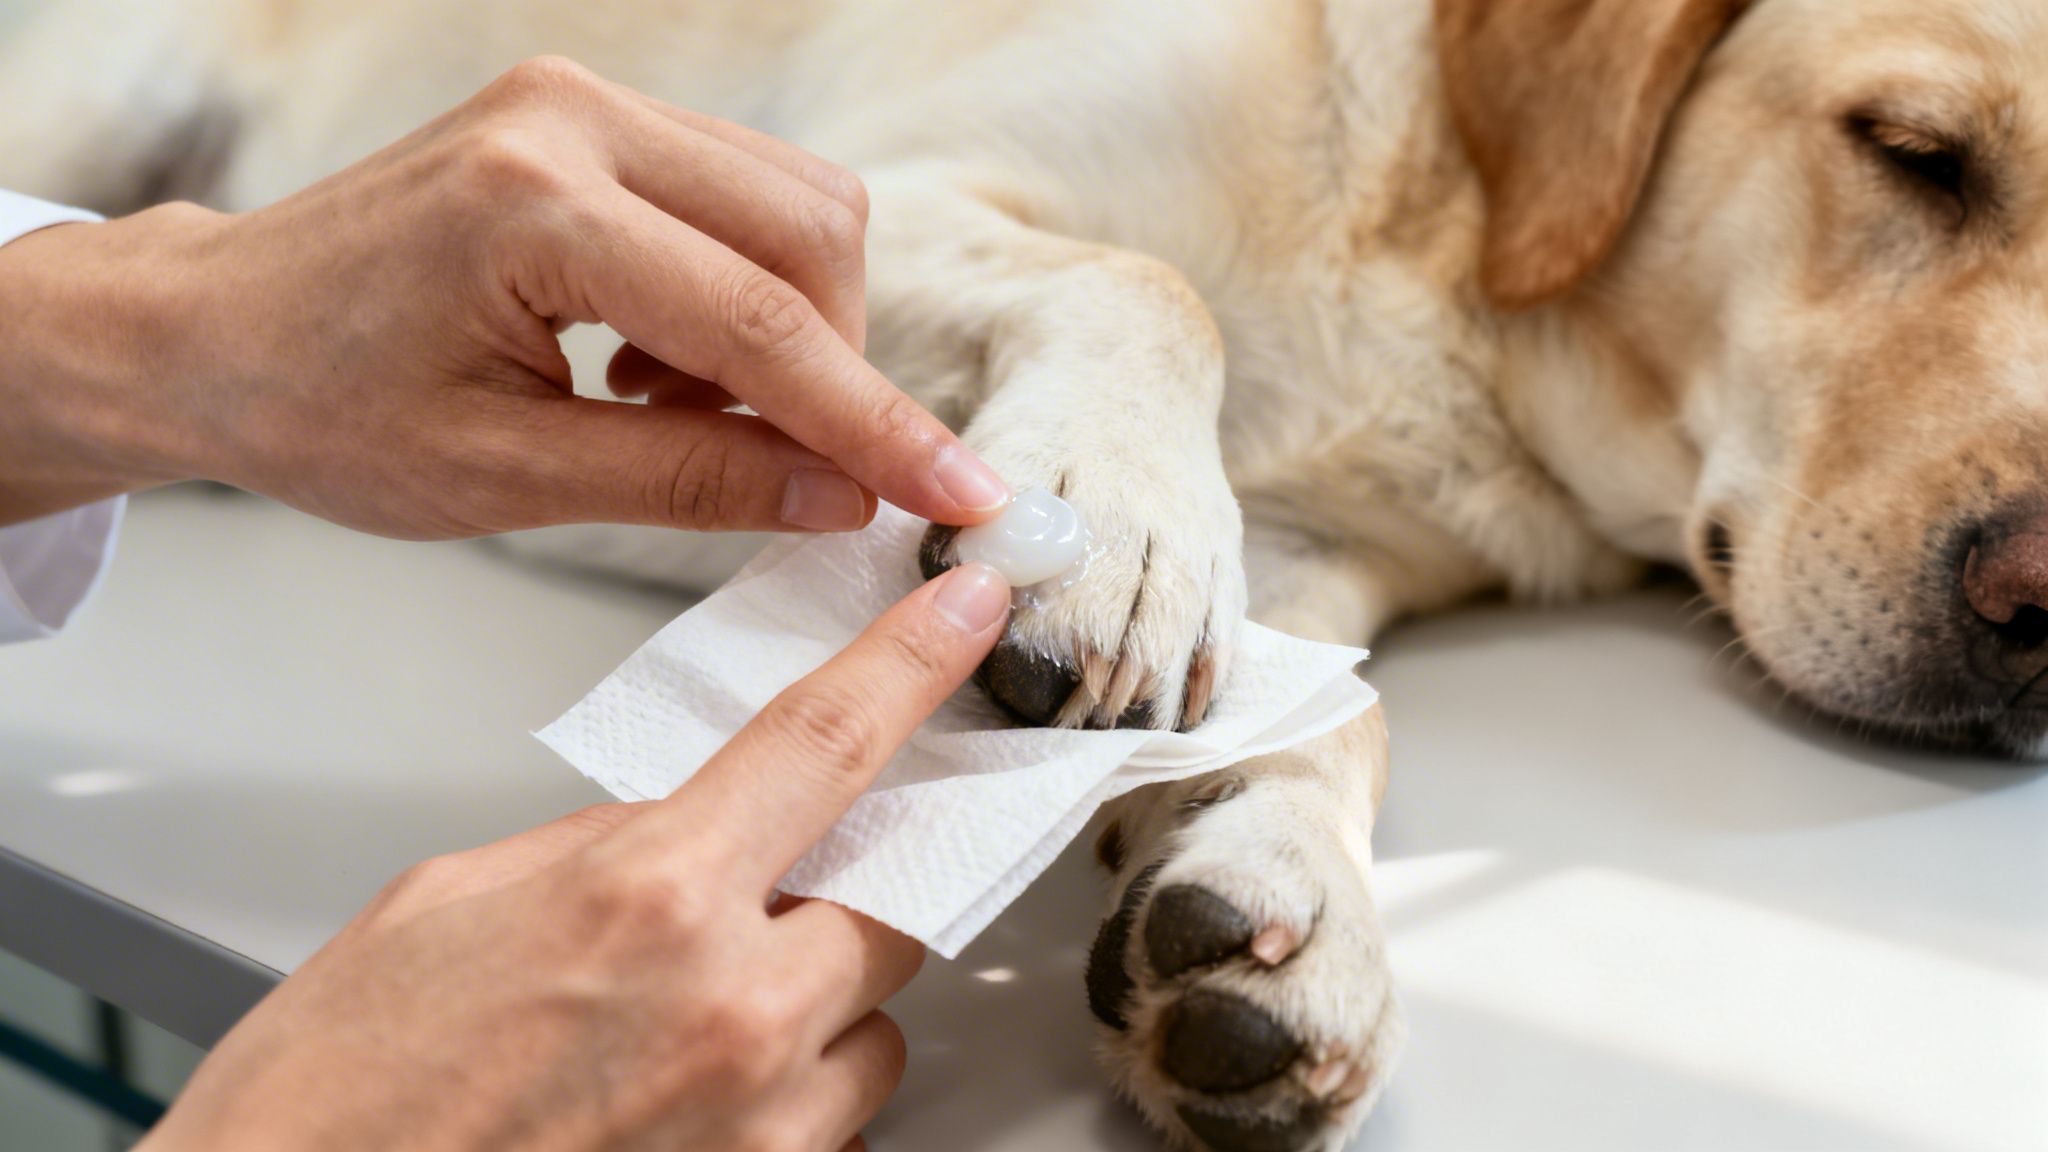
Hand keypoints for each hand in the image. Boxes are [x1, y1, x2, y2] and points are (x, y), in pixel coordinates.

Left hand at [0, 56, 1009, 535]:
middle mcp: (570, 120)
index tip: (958, 495)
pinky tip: (661, 371)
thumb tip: (840, 499)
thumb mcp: (505, 479)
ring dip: (789, 332)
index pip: (762, 321)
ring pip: (793, 205)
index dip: (874, 423)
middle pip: (810, 231)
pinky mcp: (590, 119)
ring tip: (687, 421)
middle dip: (834, 370)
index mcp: (534, 206)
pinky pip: (738, 199)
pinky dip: (744, 297)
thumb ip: (688, 483)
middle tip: (799, 475)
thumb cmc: (321, 407)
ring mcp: (583, 104)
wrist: (215, 332)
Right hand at [139, 562, 1010, 1151]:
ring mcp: (755, 1122)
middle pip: (892, 905)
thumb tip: (691, 824)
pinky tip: (691, 1092)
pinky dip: (790, 1095)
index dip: (912, 660)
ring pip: (876, 1028)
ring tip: (696, 1020)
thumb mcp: (453, 900)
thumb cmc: (339, 1089)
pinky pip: (836, 1122)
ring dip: (818, 1006)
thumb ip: (603, 845)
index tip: (966, 613)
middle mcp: (729, 1009)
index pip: (826, 742)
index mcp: (648, 895)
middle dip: (845, 893)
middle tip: (766, 899)